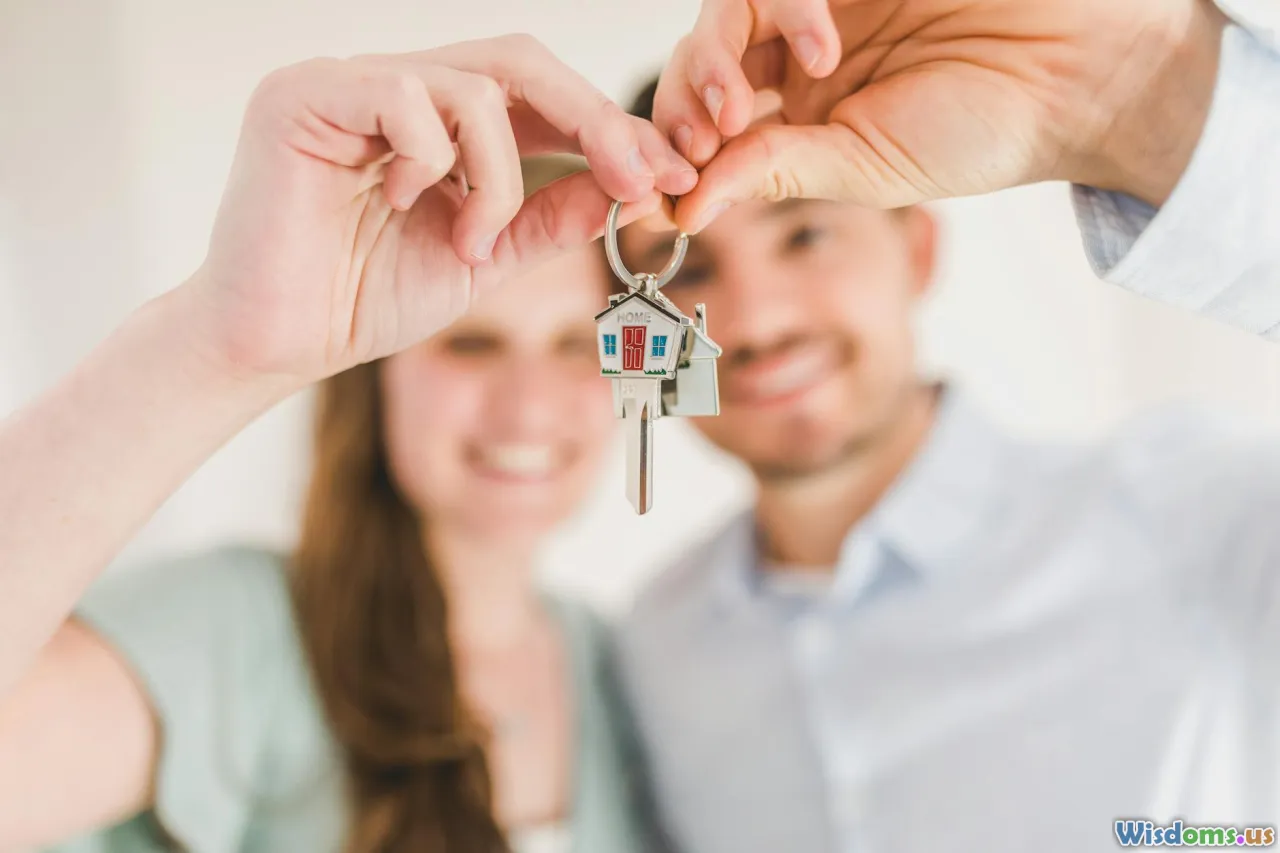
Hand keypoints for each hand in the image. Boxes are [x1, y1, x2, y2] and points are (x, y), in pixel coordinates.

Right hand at [184, 35, 696, 382]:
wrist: (277, 344)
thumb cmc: (365, 298)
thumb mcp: (485, 257)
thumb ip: (548, 217)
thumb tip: (627, 186)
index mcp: (438, 120)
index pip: (538, 95)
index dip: (608, 128)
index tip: (667, 177)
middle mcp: (397, 87)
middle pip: (520, 62)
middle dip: (593, 121)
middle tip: (637, 178)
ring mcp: (349, 83)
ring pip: (473, 87)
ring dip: (499, 177)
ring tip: (471, 242)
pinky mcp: (303, 95)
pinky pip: (404, 97)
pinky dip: (431, 161)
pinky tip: (401, 205)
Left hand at [654, 0, 1226, 231]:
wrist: (1075, 73)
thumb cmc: (981, 131)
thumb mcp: (864, 169)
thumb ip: (774, 173)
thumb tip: (683, 211)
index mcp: (800, 117)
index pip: (707, 126)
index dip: (672, 152)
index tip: (658, 191)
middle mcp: (799, 59)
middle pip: (700, 63)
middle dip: (681, 106)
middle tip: (700, 142)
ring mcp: (821, 6)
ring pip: (725, 12)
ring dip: (715, 59)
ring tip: (740, 105)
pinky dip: (784, 6)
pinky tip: (822, 46)